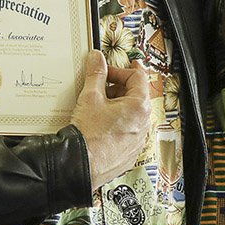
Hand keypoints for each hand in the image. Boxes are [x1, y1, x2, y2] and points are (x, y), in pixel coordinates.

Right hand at [70, 50, 150, 189]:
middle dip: (118, 87)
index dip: (121, 69)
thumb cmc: (88, 136)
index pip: (138, 77)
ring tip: (97, 107)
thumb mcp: (90, 97)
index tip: (110, 68)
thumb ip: (96, 73)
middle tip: (100, 87)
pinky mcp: (129, 151)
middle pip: (135, 95)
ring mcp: (138, 139)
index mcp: (139, 107)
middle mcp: (143, 123)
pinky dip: (116, 123)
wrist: (80, 166)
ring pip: (131, 114)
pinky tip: (100, 124)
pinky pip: (127, 130)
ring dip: (116, 105)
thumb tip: (97, 59)